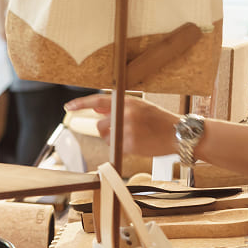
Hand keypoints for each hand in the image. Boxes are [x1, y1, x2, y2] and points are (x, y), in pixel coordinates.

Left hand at [65, 93, 179, 157]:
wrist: (179, 134)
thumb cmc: (159, 120)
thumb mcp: (139, 106)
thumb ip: (117, 107)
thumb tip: (96, 108)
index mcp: (127, 102)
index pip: (97, 100)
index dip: (80, 104)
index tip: (68, 107)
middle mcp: (125, 114)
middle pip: (100, 125)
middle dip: (107, 130)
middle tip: (123, 131)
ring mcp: (127, 130)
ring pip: (107, 137)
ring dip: (114, 139)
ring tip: (133, 136)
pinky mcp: (130, 144)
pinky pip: (116, 147)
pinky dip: (123, 147)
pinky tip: (138, 143)